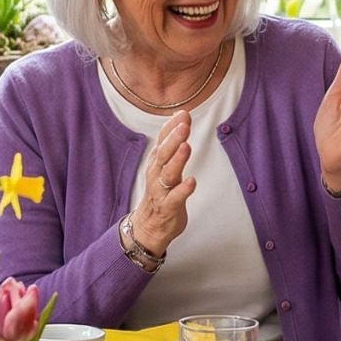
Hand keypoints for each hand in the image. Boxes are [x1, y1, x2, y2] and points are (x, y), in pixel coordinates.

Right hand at [129, 110, 195, 253]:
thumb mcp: (164, 165)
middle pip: (163, 154)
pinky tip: (192, 181)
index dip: (171, 127)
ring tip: (186, 147)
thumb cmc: (160, 192)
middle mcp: (156, 174)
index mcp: (155, 162)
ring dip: (177, 160)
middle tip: (184, 126)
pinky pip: (175, 198)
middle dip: (173, 139)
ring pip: (168, 174)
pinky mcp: (168, 208)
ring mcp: (161, 191)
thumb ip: (172, 142)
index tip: (183, 114)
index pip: (162, 140)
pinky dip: (183, 190)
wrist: (148, 226)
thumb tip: (181, 116)